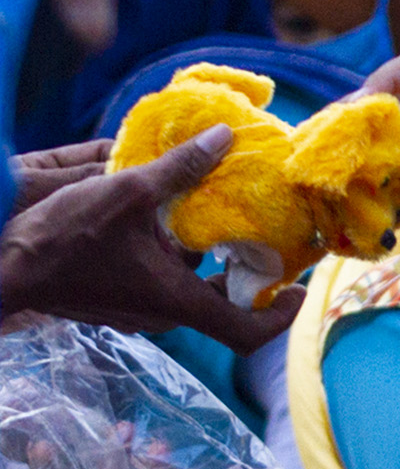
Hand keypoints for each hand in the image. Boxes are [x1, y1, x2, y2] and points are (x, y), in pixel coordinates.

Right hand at [0, 127, 303, 347]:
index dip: (282, 315)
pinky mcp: (119, 300)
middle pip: (225, 306)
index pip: (248, 331)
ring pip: (192, 291)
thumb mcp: (126, 193)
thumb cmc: (62, 237)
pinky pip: (164, 284)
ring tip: (227, 221)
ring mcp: (139, 311)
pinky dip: (179, 259)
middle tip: (271, 240)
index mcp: (178, 303)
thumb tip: (226, 137)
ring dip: (212, 261)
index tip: (302, 290)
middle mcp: (163, 315)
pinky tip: (173, 222)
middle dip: (252, 274)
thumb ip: (180, 168)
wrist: (1, 265)